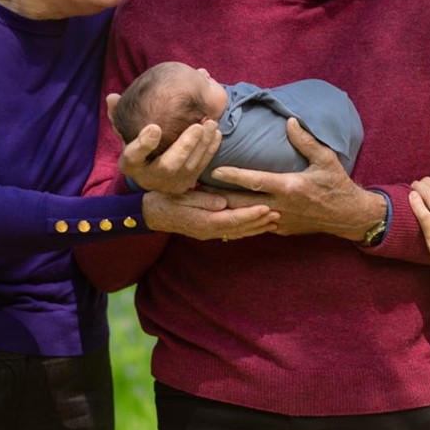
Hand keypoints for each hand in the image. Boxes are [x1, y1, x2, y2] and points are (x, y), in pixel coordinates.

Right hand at [107, 92, 221, 193]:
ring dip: (203, 145)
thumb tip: (112, 97)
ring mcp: (170, 183)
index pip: (134, 155)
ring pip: (190, 167)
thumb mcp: (126, 132)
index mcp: (131, 164)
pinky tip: (216, 133)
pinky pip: (201, 167)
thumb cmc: (138, 146)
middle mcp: (149, 177)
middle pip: (168, 165)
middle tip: (198, 126)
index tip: (154, 128)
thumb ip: (119, 115)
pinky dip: (210, 150)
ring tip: (211, 123)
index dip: (144, 144)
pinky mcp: (187, 183)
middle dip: (185, 145)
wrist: (152, 171)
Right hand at [143, 188, 278, 240]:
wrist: (150, 212)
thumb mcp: (182, 196)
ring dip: (256, 227)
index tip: (266, 207)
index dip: (251, 214)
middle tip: (278, 215)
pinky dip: (246, 229)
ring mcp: (208, 233)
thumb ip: (203, 199)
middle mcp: (208, 230)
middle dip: (259, 222)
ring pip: (237, 233)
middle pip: (239, 229)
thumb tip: (223, 202)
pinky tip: (256, 225)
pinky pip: (231, 233)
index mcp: (203, 221)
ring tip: (273, 221)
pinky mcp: (208, 231)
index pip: (232, 219)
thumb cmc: (165, 199)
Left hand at [209, 119, 384, 238]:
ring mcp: (279, 220)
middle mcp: (281, 206)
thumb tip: (289, 121)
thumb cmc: (337, 185)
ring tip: (201, 203)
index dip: (233, 175)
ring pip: (245, 217)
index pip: (255, 180)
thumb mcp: (326, 159)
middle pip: (241, 202)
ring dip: (224, 210)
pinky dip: (238, 220)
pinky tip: (222, 216)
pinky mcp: (280, 229)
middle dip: (217, 196)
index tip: (213, 169)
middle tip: (195, 189)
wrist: (348, 217)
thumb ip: (306, 141)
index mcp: (290, 187)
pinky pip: (254, 225)